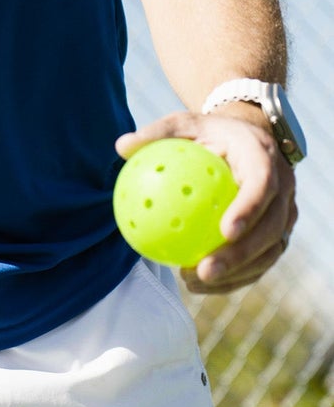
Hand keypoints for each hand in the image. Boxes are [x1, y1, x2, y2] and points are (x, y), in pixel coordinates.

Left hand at [117, 111, 296, 294]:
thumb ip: (156, 134)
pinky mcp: (278, 232)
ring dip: (237, 273)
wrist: (246, 139)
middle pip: (271, 229)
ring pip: (269, 252)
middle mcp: (283, 189)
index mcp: (263, 158)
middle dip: (241, 255)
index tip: (224, 231)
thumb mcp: (183, 124)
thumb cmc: (207, 133)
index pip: (263, 187)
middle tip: (204, 269)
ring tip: (195, 282)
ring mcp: (285, 214)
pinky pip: (259, 260)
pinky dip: (234, 276)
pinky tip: (197, 283)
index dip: (249, 210)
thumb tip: (121, 147)